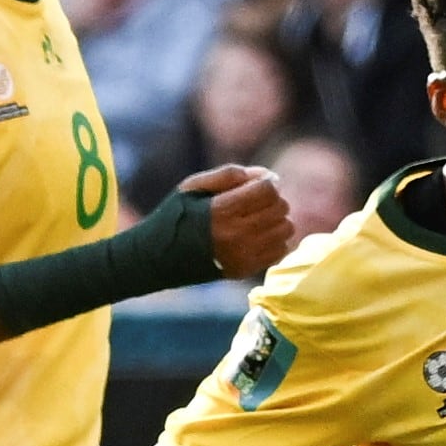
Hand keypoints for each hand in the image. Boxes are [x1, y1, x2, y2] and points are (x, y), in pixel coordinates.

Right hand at [181, 164, 297, 276]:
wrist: (158, 258)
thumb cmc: (177, 216)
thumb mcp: (193, 187)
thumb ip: (229, 175)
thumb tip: (266, 175)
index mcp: (221, 210)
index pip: (267, 191)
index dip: (267, 183)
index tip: (258, 184)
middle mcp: (235, 234)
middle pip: (279, 208)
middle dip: (273, 199)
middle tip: (258, 201)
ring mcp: (243, 255)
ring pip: (286, 229)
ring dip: (278, 219)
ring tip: (260, 218)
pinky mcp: (246, 270)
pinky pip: (281, 250)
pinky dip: (276, 240)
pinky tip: (260, 236)